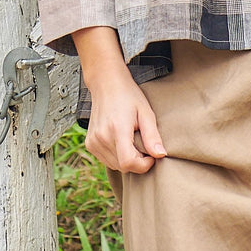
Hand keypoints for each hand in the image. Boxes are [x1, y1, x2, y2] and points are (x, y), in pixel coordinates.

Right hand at [71, 26, 166, 172]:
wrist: (106, 83)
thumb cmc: (129, 96)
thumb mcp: (146, 112)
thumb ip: (152, 136)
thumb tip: (161, 155)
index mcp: (116, 129)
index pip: (128, 163)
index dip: (144, 165)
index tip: (151, 155)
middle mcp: (101, 137)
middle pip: (123, 167)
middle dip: (137, 162)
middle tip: (143, 144)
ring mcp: (93, 141)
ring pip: (115, 166)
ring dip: (126, 160)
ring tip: (131, 140)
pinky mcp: (89, 144)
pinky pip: (106, 160)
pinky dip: (116, 156)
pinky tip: (121, 141)